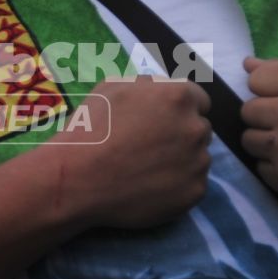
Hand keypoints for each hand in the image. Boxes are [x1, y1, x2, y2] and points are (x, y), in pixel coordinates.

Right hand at [42, 77, 211, 229]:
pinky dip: (177, 186)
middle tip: (151, 148)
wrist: (77, 180)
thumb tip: (160, 89)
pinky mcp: (194, 192)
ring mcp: (198, 163)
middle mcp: (195, 128)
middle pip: (200, 129)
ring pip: (198, 158)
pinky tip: (150, 187)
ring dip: (181, 161)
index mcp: (178, 97)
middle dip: (181, 135)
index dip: (179, 111)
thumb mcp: (112, 88)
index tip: (161, 123)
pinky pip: (193, 185)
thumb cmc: (90, 130)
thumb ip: (147, 85)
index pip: (199, 100)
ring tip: (147, 170)